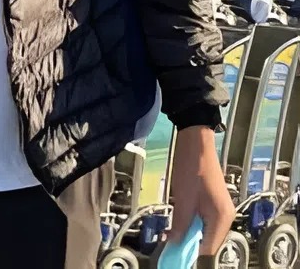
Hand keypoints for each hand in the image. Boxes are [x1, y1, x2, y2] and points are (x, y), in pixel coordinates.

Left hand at [168, 126, 234, 254]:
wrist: (195, 140)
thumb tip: (174, 243)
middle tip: (167, 238)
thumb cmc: (192, 167)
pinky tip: (177, 215)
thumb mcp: (183, 199)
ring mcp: (219, 208)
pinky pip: (201, 217)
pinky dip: (189, 219)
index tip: (172, 252)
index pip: (208, 248)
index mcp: (222, 218)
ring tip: (170, 228)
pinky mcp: (211, 200)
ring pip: (202, 228)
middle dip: (187, 240)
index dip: (190, 251)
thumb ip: (180, 224)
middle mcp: (225, 216)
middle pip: (206, 239)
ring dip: (186, 229)